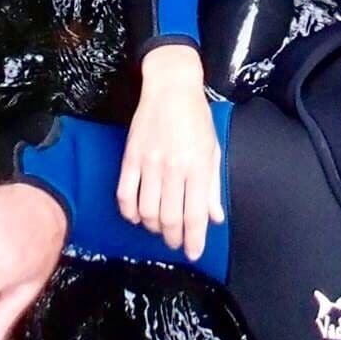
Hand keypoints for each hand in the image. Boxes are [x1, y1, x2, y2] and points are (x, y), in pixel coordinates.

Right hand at [116, 47, 222, 260]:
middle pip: (169, 218)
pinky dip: (129, 212)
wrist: (171, 86)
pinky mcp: (130, 157)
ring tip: (159, 228)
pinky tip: (137, 215)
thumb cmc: (196, 117)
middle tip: (176, 242)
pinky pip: (125, 195)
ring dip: (152, 227)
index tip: (193, 253)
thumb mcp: (212, 148)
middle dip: (174, 238)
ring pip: (147, 211)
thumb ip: (213, 186)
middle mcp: (173, 168)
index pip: (195, 214)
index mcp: (197, 166)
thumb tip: (216, 218)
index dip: (194, 240)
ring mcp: (149, 163)